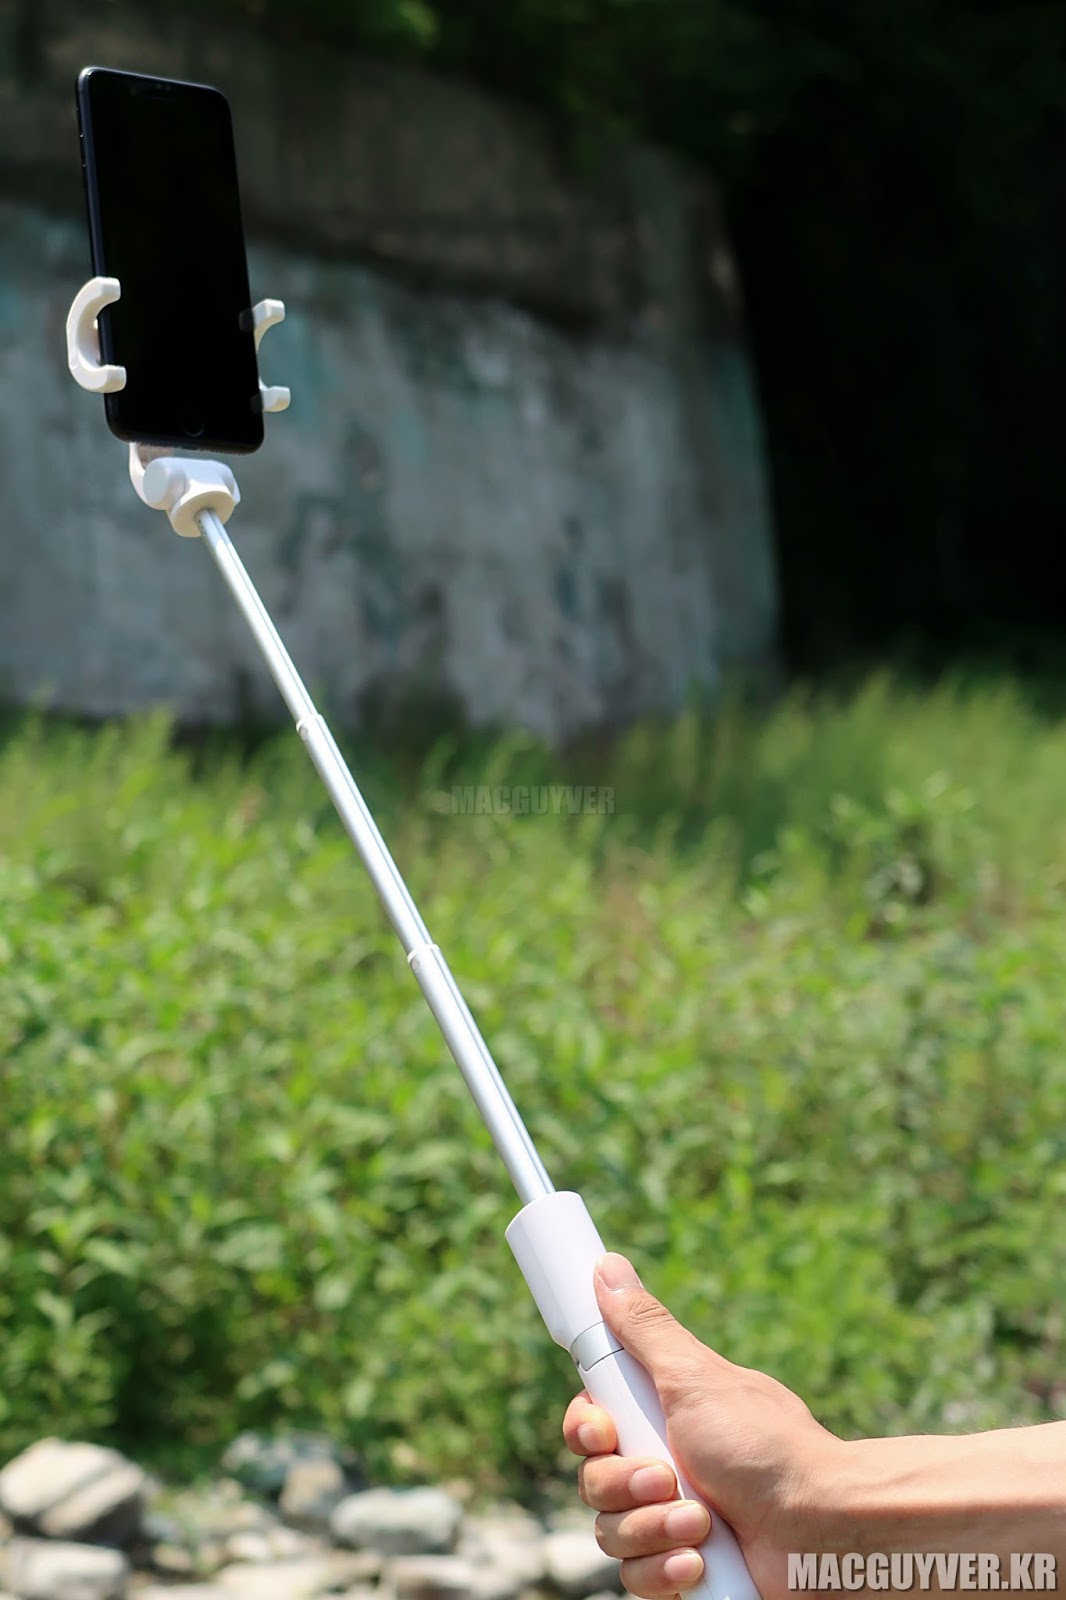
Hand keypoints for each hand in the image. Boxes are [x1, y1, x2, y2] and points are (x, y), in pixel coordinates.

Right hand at [563, 1253, 841, 1599]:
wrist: (822, 1529)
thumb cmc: (766, 1446)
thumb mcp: (696, 1378)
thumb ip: (645, 1329)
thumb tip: (609, 1268)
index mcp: (661, 1418)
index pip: (590, 1424)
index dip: (586, 1429)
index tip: (602, 1430)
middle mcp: (662, 1468)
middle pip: (593, 1480)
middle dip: (623, 1485)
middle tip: (666, 1477)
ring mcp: (671, 1524)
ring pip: (609, 1534)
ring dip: (651, 1527)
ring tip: (700, 1522)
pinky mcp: (683, 1574)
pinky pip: (637, 1580)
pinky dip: (665, 1571)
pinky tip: (699, 1560)